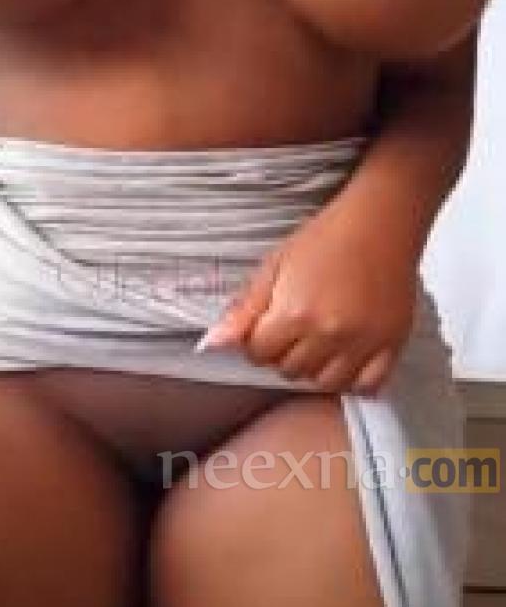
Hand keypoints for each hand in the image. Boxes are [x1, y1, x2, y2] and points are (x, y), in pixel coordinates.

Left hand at [195, 208, 418, 394]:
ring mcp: (363, 342)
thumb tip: (214, 344)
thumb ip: (244, 310)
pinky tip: (345, 361)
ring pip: (325, 383)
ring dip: (314, 369)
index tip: (266, 326)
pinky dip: (353, 380)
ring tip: (315, 343)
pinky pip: (369, 384)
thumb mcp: (274, 266)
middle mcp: (329, 334)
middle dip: (282, 353)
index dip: (257, 340)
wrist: (379, 221)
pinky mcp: (392, 343)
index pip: (259, 354)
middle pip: (290, 370)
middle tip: (292, 329)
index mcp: (295, 314)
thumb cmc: (325, 238)